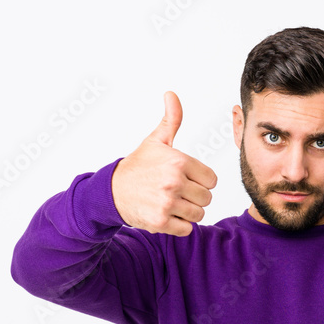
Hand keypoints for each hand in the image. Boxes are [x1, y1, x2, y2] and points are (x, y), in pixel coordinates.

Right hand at [111, 91, 217, 235]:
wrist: (111, 191)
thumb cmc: (138, 166)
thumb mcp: (155, 141)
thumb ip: (171, 119)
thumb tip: (171, 94)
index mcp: (179, 162)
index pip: (212, 180)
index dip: (200, 181)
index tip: (185, 179)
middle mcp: (174, 182)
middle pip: (207, 198)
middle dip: (195, 197)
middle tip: (176, 193)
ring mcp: (167, 203)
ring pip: (198, 214)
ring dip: (187, 212)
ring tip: (172, 203)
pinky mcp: (161, 222)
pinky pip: (186, 229)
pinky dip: (179, 226)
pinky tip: (166, 215)